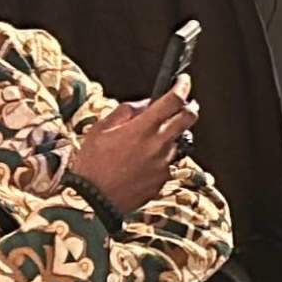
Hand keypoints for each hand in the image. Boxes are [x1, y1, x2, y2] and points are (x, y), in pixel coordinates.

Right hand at [68, 84, 195, 220]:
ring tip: (143, 143)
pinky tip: (139, 164)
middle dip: (190, 107)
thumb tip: (145, 104)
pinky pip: (166, 163)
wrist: (92, 201)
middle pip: (188, 119)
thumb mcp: (100, 129)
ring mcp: (164, 164)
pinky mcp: (163, 180)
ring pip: (176, 142)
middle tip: (185, 103)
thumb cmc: (92, 164)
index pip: (173, 100)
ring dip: (168, 137)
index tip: (183, 81)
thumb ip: (125, 111)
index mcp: (142, 128)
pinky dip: (158, 158)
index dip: (182, 87)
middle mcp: (158, 145)